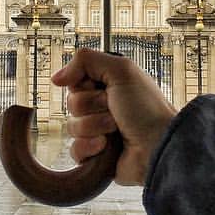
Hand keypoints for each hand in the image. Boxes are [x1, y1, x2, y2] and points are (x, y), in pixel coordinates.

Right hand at [52, 49, 176, 185]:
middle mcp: (102, 107)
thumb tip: (56, 77)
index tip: (104, 86)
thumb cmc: (147, 108)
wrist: (158, 146)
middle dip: (92, 106)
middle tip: (114, 109)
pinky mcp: (95, 155)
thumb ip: (86, 60)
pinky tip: (106, 147)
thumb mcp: (121, 70)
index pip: (76, 81)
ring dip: (94, 126)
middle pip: (72, 102)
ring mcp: (98, 131)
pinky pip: (74, 149)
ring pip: (72, 126)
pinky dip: (89, 147)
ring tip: (115, 130)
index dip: (85, 84)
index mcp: (108, 85)